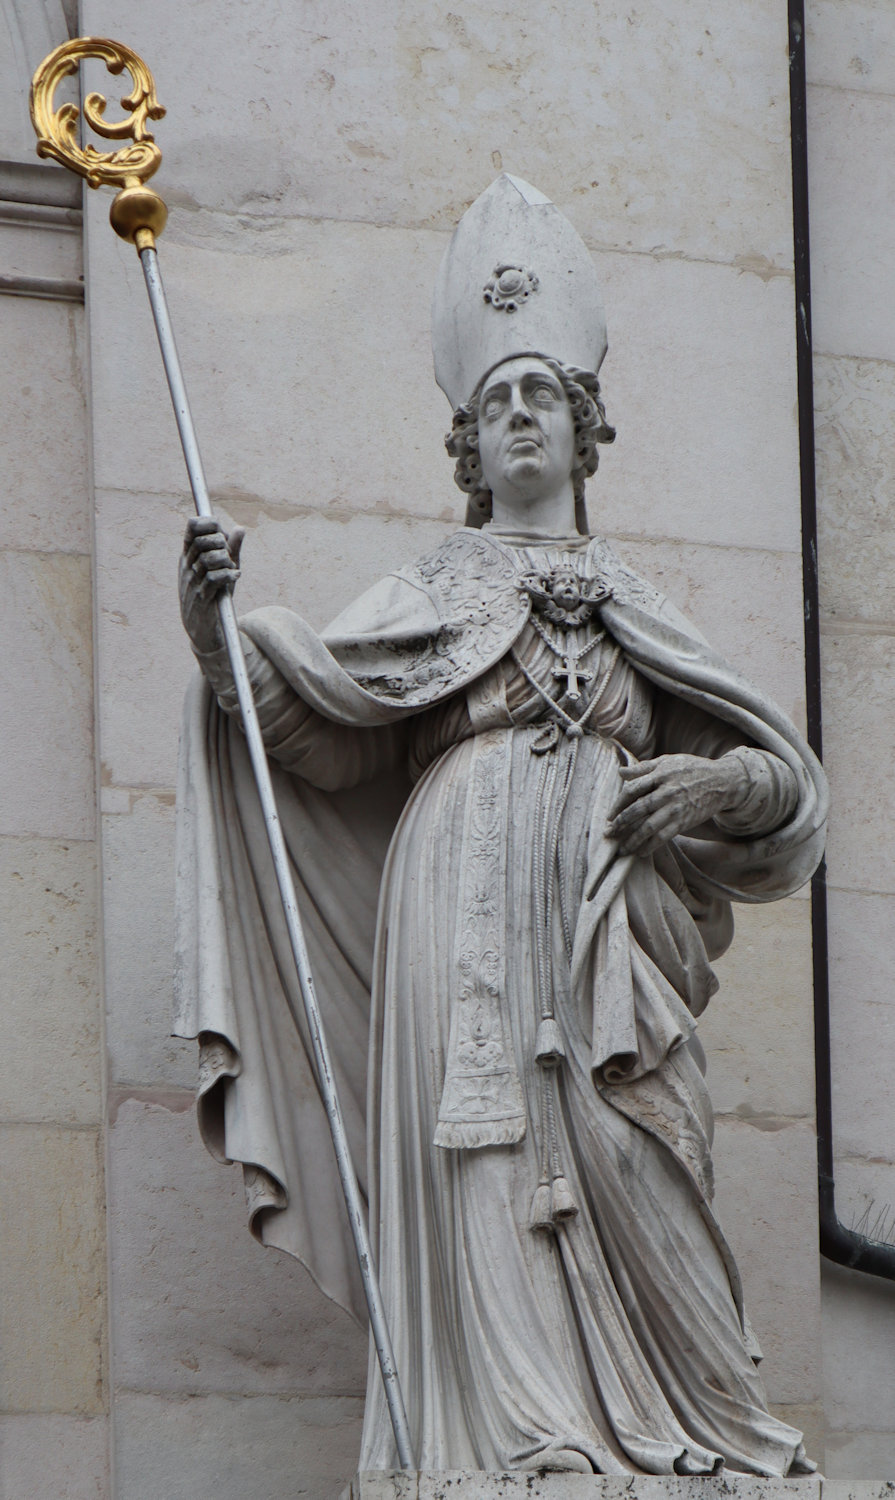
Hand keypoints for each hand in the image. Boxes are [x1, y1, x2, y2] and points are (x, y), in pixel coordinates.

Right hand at [179, 516, 244, 653]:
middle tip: (228, 553)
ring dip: (226, 560)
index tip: (220, 528)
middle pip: (202, 541)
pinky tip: (234, 576)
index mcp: (188, 556)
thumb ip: (231, 549)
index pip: (192, 529)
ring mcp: (193, 582)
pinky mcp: (202, 598)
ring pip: (209, 559)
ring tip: (231, 567)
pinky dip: (229, 574)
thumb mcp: (222, 569)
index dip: (208, 523)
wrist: (201, 628)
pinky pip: (215, 579)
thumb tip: (239, 529)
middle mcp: (187, 567)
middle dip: (221, 543)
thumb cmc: (213, 594)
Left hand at [607, 752, 748, 855]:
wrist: (722, 781)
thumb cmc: (692, 769)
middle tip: (608, 834)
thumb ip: (644, 768)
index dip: (618, 804)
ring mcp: (676, 808)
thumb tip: (620, 772)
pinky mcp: (684, 821)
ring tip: (622, 849)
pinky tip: (640, 852)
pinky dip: (650, 846)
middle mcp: (667, 792)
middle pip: (637, 810)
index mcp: (660, 775)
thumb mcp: (668, 761)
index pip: (632, 790)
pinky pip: (663, 837)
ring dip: (632, 840)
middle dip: (620, 824)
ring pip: (648, 827)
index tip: (609, 815)